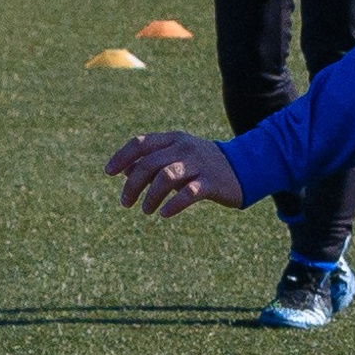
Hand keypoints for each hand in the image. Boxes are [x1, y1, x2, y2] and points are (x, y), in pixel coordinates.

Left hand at [106, 131, 242, 217]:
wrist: (245, 168)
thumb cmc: (204, 165)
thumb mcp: (178, 158)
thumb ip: (153, 162)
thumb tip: (125, 171)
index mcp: (174, 140)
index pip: (141, 143)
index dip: (122, 156)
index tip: (109, 172)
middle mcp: (185, 148)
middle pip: (149, 164)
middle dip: (133, 185)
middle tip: (125, 203)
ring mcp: (199, 164)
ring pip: (166, 177)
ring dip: (151, 196)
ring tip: (146, 210)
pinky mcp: (211, 182)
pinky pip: (188, 193)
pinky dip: (173, 204)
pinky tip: (165, 214)